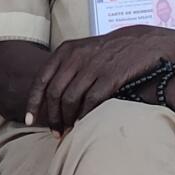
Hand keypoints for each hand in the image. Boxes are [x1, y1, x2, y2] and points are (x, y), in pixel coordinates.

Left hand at [24, 25, 174, 130]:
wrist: (144, 42)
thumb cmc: (111, 51)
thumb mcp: (84, 52)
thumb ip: (66, 68)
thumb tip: (49, 96)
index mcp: (66, 51)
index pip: (41, 80)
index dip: (33, 103)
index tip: (30, 121)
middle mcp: (76, 57)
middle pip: (54, 94)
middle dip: (52, 117)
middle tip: (55, 132)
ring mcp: (93, 66)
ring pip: (70, 99)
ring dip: (67, 120)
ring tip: (68, 132)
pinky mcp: (110, 77)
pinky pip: (91, 101)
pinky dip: (85, 116)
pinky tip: (84, 125)